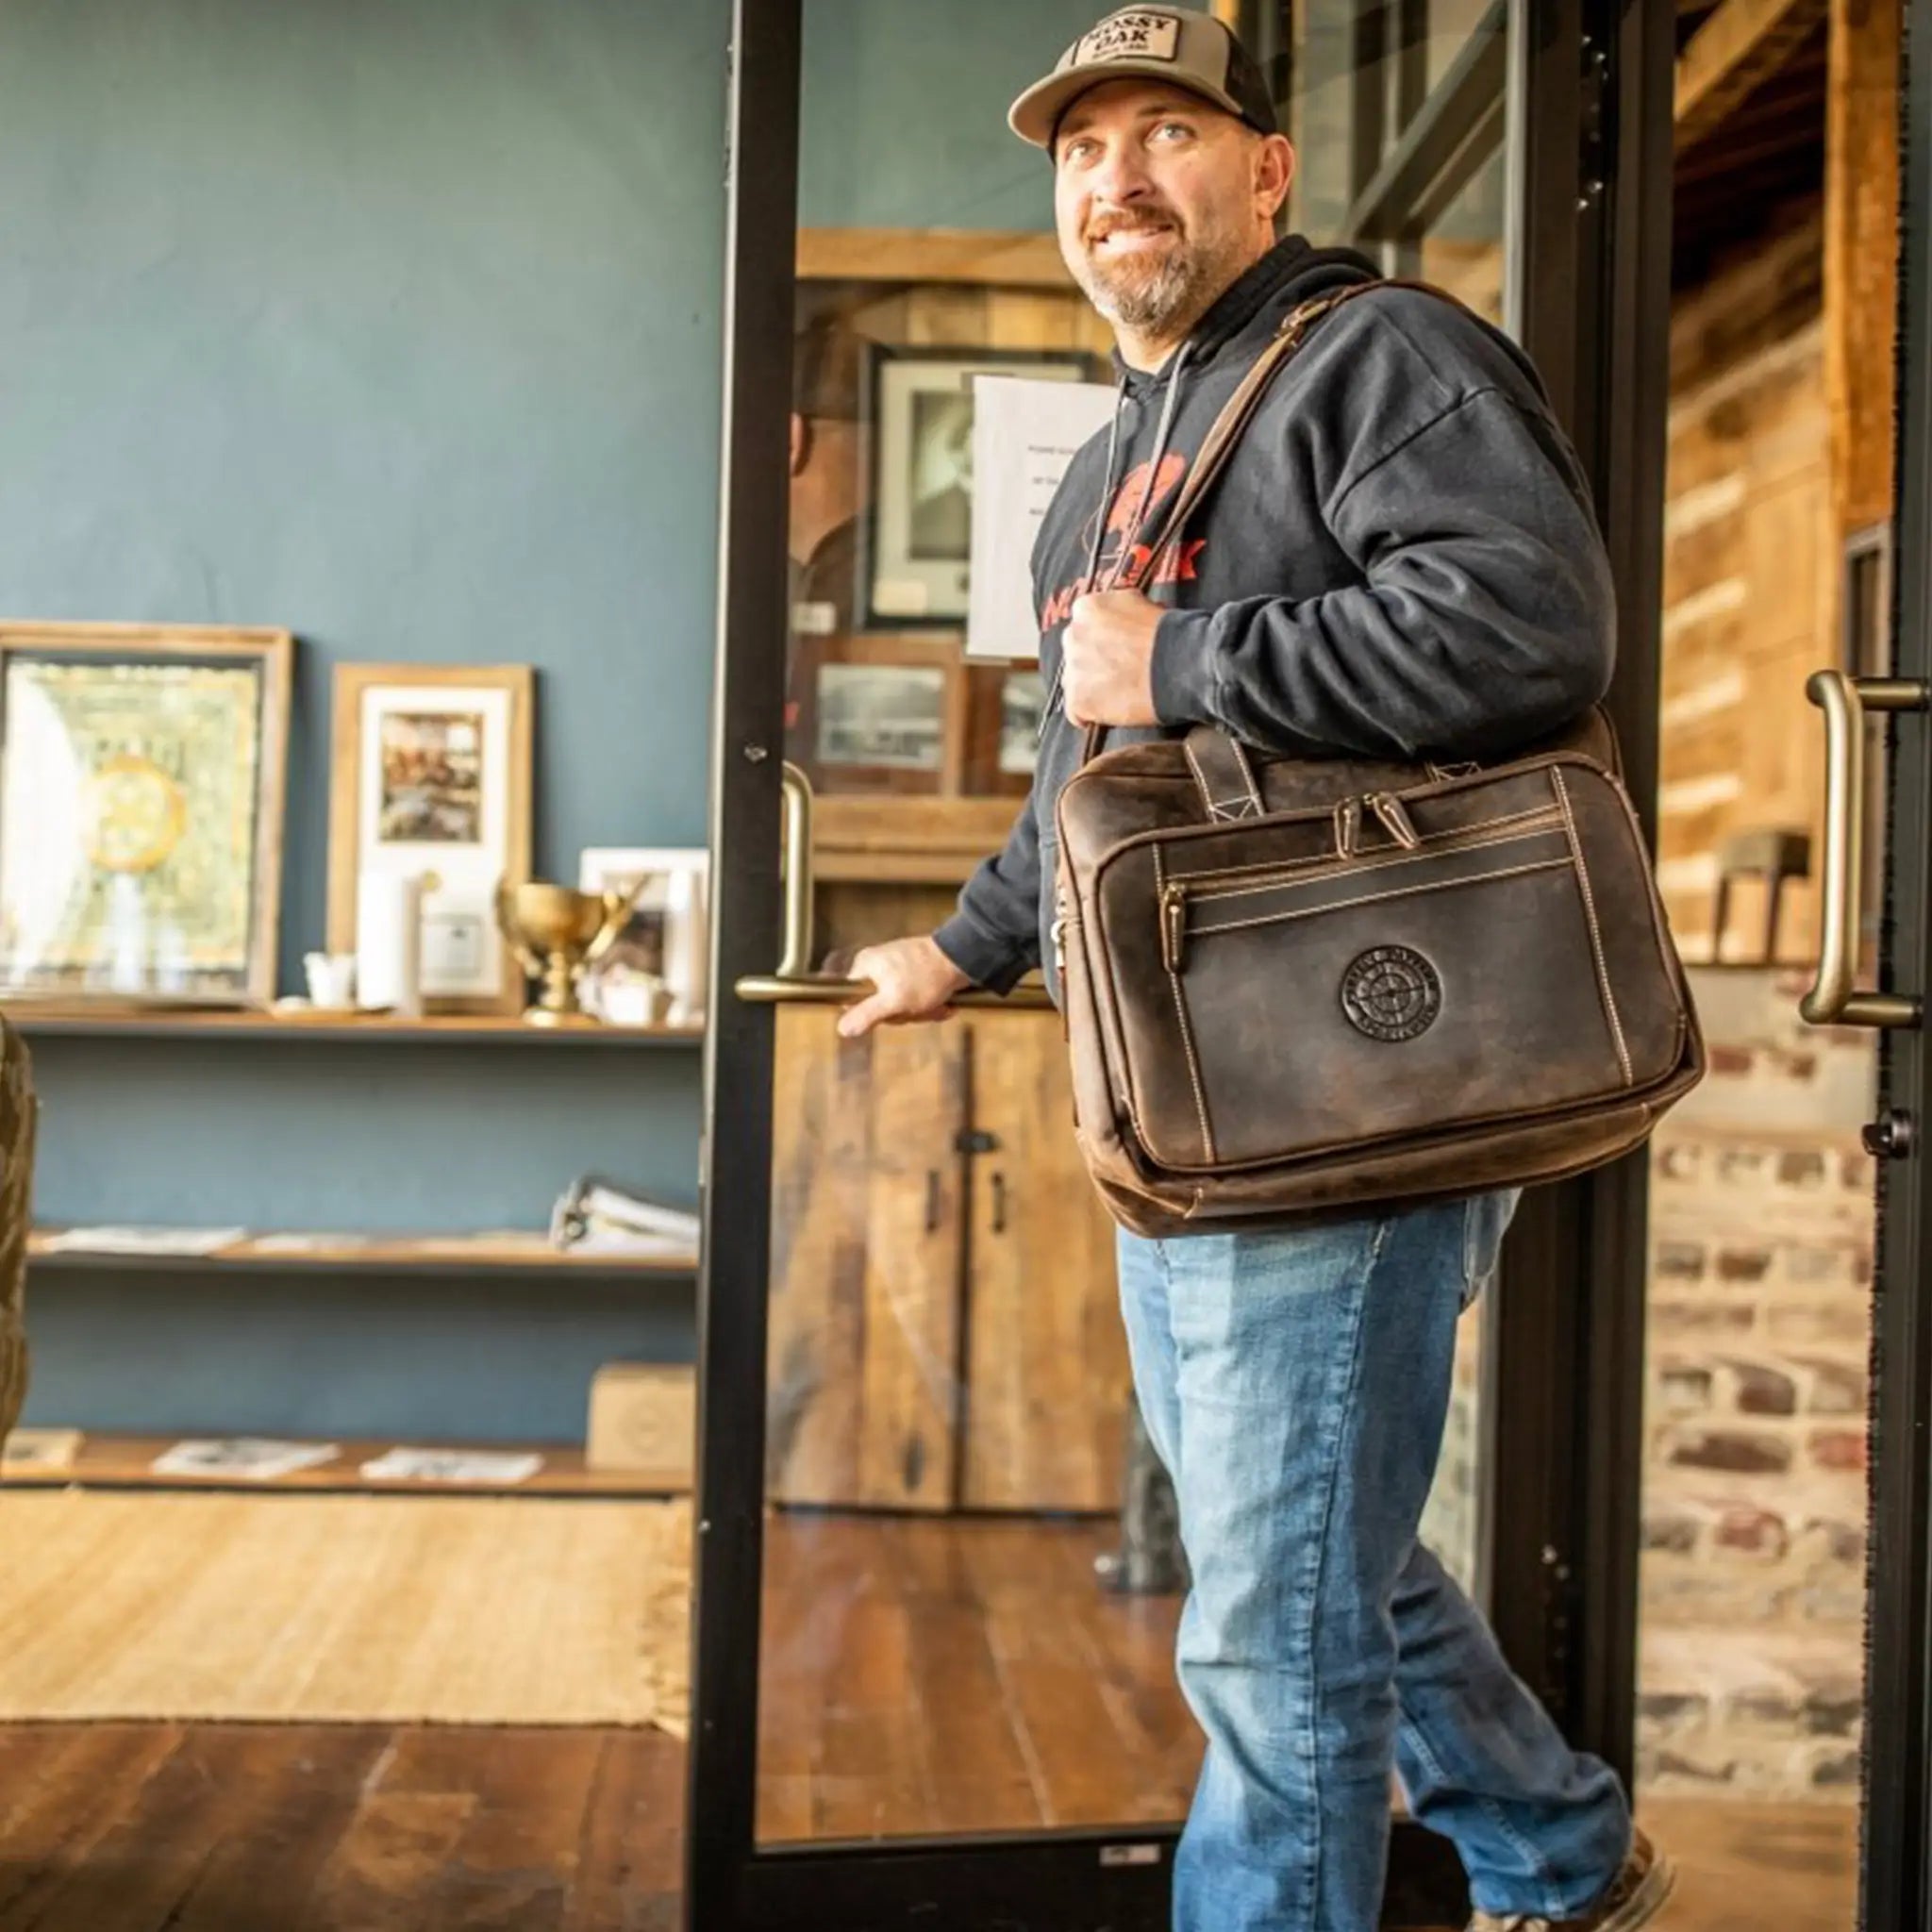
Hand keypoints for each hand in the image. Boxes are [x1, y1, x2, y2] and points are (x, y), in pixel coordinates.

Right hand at [837, 935, 971, 1038]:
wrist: (964, 958)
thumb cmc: (927, 977)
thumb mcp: (894, 1001)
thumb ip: (867, 1015)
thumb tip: (842, 1029)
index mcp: (866, 965)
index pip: (854, 1000)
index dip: (873, 1014)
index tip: (892, 1012)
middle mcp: (878, 964)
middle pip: (880, 1005)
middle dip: (903, 1014)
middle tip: (918, 1007)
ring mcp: (898, 968)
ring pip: (901, 1005)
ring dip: (921, 1012)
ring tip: (936, 1004)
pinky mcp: (915, 973)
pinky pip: (915, 998)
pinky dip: (929, 1005)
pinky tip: (942, 1003)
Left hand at [1063, 589, 1161, 728]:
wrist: (1182, 664)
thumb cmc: (1170, 633)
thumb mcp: (1140, 602)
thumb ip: (1118, 610)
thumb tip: (1118, 621)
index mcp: (1086, 609)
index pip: (1084, 627)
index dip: (1103, 641)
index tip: (1118, 650)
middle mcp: (1072, 636)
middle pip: (1076, 654)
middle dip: (1093, 663)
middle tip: (1120, 673)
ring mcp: (1073, 670)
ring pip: (1075, 682)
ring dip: (1091, 689)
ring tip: (1120, 694)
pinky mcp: (1078, 701)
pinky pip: (1075, 713)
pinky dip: (1089, 716)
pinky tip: (1110, 713)